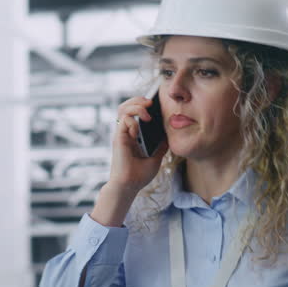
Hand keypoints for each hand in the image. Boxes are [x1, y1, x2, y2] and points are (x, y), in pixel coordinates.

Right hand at [89, 96, 168, 227]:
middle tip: (150, 103)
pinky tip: (139, 130)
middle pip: (125, 106)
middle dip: (137, 100)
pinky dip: (133, 121)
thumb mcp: (156, 158)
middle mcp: (125, 132)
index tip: (154, 105)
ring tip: (146, 111)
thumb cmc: (139, 175)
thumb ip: (160, 146)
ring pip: (122, 109)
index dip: (141, 104)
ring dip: (135, 106)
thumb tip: (169, 137)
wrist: (130, 186)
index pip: (133, 112)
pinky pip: (124, 121)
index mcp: (132, 135)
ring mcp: (121, 134)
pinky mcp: (119, 138)